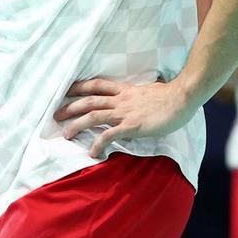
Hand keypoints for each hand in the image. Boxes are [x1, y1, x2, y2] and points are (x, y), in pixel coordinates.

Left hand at [54, 77, 196, 157]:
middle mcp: (120, 100)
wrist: (182, 97)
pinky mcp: (131, 126)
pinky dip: (98, 144)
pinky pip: (109, 135)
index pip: (97, 85)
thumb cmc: (171, 95)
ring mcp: (124, 112)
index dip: (80, 86)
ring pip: (93, 116)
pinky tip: (92, 153)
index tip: (66, 89)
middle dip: (70, 107)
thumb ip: (138, 96)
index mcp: (125, 90)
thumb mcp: (149, 91)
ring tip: (66, 135)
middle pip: (88, 100)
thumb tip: (136, 100)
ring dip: (77, 125)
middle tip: (56, 115)